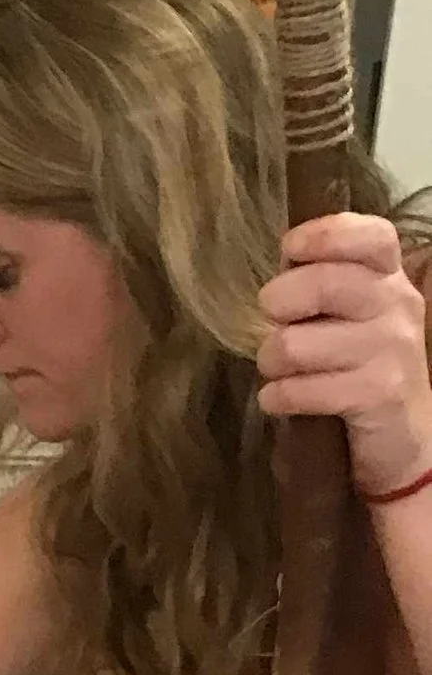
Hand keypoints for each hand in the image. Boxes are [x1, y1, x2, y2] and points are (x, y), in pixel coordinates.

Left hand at [257, 215, 431, 499]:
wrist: (402, 439)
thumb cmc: (360, 365)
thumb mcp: (350, 314)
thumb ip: (321, 281)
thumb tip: (282, 260)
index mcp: (389, 277)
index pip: (370, 236)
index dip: (324, 235)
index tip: (290, 249)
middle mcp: (397, 306)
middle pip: (322, 284)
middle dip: (277, 304)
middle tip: (275, 324)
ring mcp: (392, 349)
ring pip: (296, 343)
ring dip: (271, 361)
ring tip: (279, 370)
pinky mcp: (379, 394)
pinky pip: (300, 389)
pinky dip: (278, 397)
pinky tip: (281, 400)